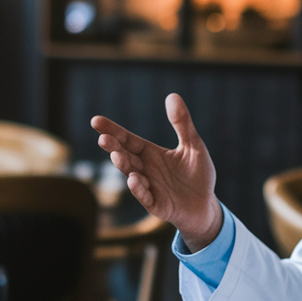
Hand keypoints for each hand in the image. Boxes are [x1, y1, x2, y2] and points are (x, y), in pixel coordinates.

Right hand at [91, 93, 221, 249]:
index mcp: (151, 154)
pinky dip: (138, 188)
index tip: (95, 121)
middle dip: (113, 148)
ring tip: (117, 156)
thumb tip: (172, 95)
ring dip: (123, 166)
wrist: (206, 205)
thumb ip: (182, 123)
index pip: (128, 140)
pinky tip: (133, 178)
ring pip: (131, 174)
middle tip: (102, 138)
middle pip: (125, 156)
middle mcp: (145, 169)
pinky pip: (145, 196)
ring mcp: (148, 187)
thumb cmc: (198, 175)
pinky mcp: (156, 205)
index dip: (113, 130)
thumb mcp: (193, 145)